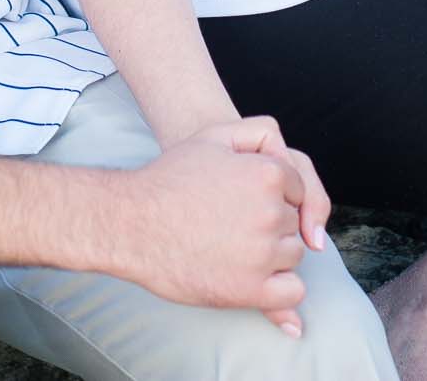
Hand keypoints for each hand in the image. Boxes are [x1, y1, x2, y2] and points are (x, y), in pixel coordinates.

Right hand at [119, 116, 318, 334]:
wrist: (130, 223)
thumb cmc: (170, 178)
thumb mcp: (215, 135)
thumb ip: (263, 135)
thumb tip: (292, 162)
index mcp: (267, 175)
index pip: (297, 190)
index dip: (270, 196)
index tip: (241, 202)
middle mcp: (271, 213)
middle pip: (293, 222)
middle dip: (271, 222)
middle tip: (230, 223)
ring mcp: (262, 253)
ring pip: (292, 254)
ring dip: (272, 253)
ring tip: (231, 246)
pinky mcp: (251, 289)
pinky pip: (292, 291)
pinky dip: (280, 290)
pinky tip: (251, 276)